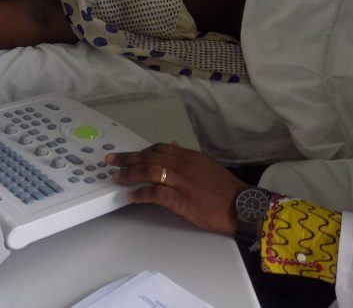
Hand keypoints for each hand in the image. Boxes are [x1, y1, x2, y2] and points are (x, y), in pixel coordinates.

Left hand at [106, 143, 246, 234]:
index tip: (127, 154)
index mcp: (190, 156)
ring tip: (116, 177)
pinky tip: (131, 197)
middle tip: (111, 160)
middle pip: (150, 157)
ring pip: (150, 172)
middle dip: (128, 158)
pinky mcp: (182, 200)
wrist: (241, 206)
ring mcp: (183, 182)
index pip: (159, 148)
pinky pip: (157, 194)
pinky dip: (142, 194)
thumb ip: (187, 157)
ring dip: (130, 174)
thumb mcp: (206, 165)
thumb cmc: (224, 188)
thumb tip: (172, 146)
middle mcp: (184, 165)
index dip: (141, 151)